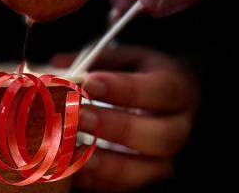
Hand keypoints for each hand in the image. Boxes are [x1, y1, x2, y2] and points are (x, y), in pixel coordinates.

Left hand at [53, 45, 198, 191]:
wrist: (165, 104)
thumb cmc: (141, 77)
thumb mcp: (126, 59)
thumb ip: (97, 60)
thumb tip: (60, 65)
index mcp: (178, 89)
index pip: (162, 90)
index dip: (126, 88)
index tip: (91, 82)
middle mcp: (179, 127)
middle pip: (160, 136)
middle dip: (116, 127)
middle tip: (79, 116)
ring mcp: (166, 158)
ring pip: (148, 170)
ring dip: (107, 163)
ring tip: (72, 151)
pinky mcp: (147, 178)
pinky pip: (128, 187)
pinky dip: (100, 182)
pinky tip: (74, 171)